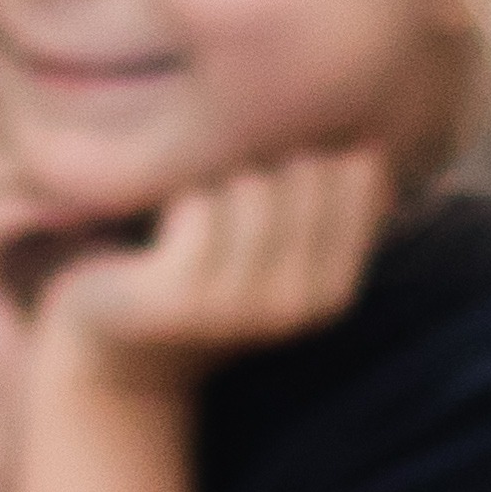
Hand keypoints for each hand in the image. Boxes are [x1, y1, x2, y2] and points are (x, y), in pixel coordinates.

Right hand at [0, 123, 133, 400]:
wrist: (46, 423)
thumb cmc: (86, 335)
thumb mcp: (97, 244)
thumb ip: (104, 186)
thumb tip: (162, 122)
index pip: (19, 127)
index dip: (78, 118)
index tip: (147, 120)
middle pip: (1, 135)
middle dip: (69, 129)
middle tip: (139, 124)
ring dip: (62, 160)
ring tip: (126, 157)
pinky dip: (48, 201)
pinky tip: (103, 203)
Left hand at [40, 148, 394, 387]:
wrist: (119, 347)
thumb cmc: (204, 271)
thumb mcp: (278, 241)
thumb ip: (327, 201)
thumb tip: (371, 146)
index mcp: (333, 291)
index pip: (355, 177)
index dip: (311, 144)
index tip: (271, 161)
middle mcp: (296, 304)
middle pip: (305, 173)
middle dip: (263, 155)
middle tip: (223, 187)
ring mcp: (240, 306)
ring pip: (251, 186)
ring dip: (216, 177)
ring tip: (194, 209)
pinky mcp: (182, 298)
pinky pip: (198, 205)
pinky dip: (177, 198)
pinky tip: (162, 228)